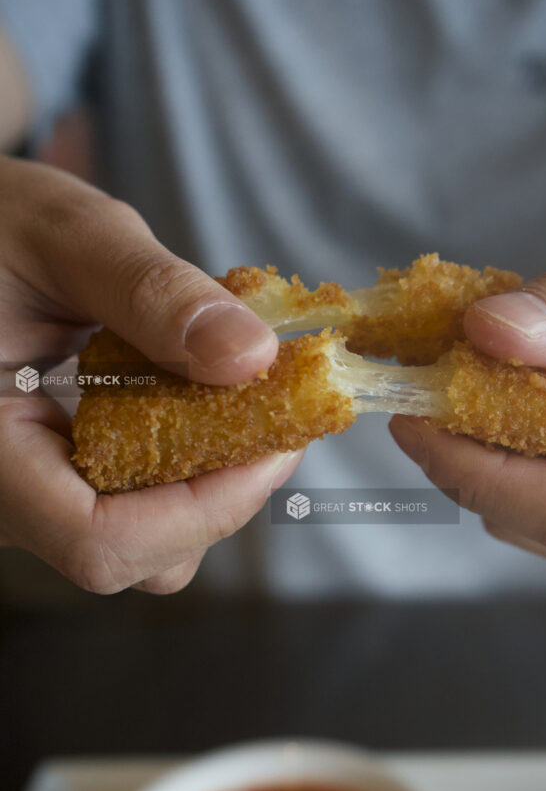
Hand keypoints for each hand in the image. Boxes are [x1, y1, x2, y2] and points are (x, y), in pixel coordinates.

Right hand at [0, 157, 300, 593]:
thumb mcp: (66, 234)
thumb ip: (153, 291)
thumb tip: (252, 355)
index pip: (97, 540)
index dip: (202, 510)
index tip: (274, 445)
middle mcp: (3, 500)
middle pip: (134, 556)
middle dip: (220, 493)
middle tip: (274, 412)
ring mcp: (30, 500)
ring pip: (143, 545)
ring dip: (211, 482)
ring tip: (236, 397)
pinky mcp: (58, 483)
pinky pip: (135, 509)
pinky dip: (188, 465)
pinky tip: (202, 400)